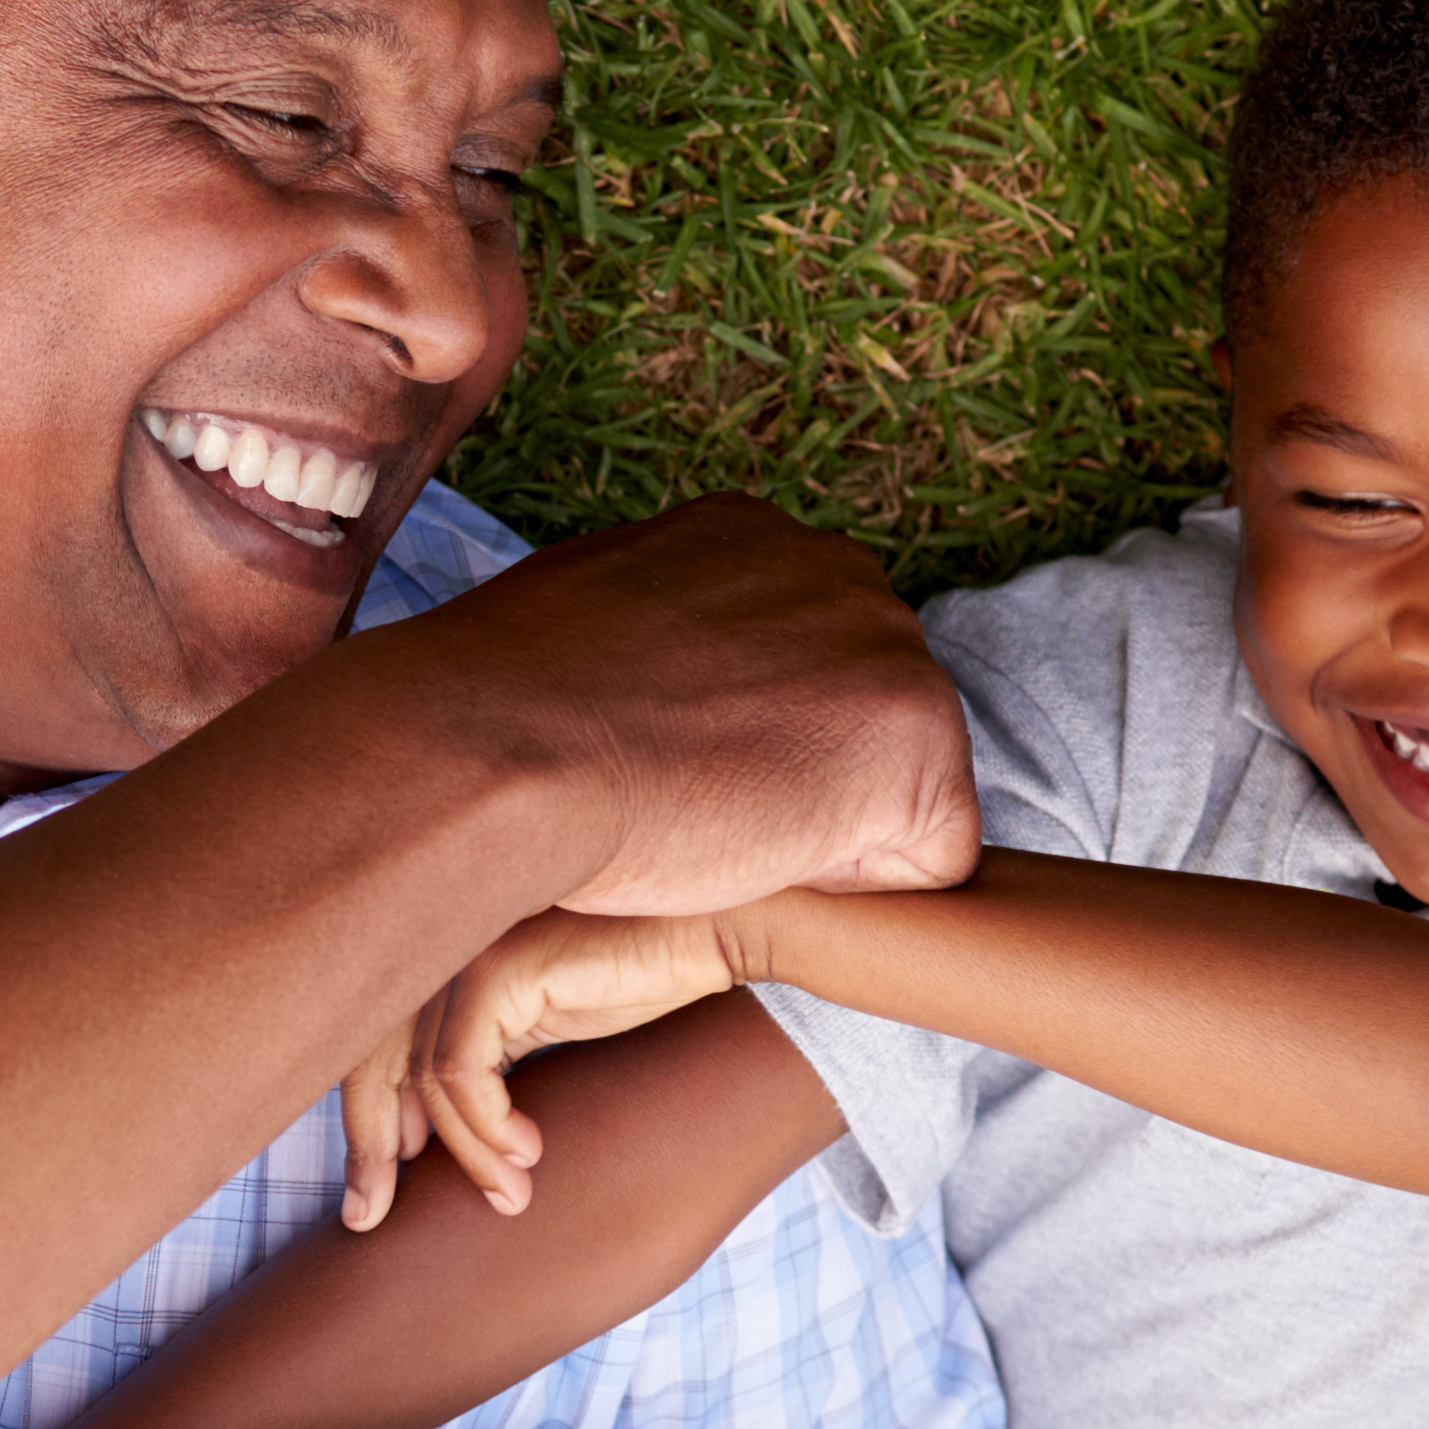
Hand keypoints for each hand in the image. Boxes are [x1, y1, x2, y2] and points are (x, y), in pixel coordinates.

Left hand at [339, 906, 754, 1227]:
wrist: (716, 929)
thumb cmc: (642, 977)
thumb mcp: (542, 1031)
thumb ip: (484, 1068)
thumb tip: (423, 1143)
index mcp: (443, 958)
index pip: (368, 1047)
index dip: (362, 1127)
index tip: (367, 1201)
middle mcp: (443, 949)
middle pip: (370, 1060)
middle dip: (368, 1148)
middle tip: (370, 1216)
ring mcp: (467, 952)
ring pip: (427, 1078)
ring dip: (468, 1153)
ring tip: (512, 1196)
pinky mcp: (502, 969)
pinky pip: (463, 1070)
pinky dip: (488, 1126)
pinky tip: (528, 1153)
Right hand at [396, 496, 974, 919]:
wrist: (496, 746)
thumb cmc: (500, 713)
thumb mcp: (579, 629)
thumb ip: (656, 643)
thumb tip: (646, 694)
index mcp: (752, 540)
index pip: (798, 672)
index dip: (741, 747)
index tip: (664, 764)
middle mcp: (836, 570)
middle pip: (861, 727)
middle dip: (797, 782)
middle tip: (686, 802)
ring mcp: (888, 646)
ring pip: (898, 791)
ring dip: (822, 832)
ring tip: (711, 825)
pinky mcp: (918, 737)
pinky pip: (931, 858)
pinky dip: (857, 888)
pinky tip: (760, 856)